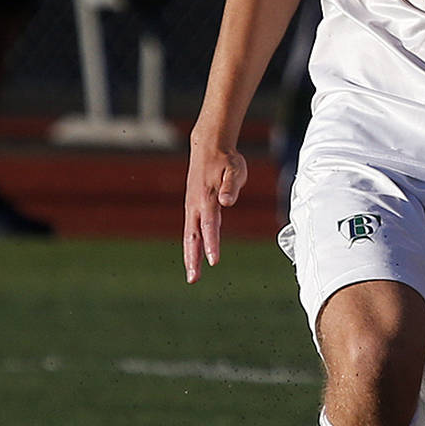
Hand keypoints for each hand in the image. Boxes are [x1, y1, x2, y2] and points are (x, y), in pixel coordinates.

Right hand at [182, 136, 248, 282]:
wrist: (208, 146)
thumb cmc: (225, 159)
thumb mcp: (235, 169)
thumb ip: (231, 186)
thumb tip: (227, 201)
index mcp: (206, 198)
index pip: (209, 226)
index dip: (211, 244)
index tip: (213, 260)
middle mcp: (195, 205)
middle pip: (192, 237)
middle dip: (193, 259)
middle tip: (193, 279)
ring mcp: (192, 207)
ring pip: (189, 236)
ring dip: (190, 256)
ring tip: (193, 276)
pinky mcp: (193, 207)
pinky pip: (191, 230)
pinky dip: (191, 246)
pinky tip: (194, 258)